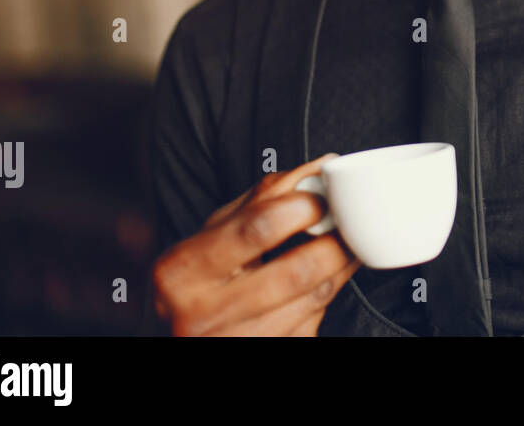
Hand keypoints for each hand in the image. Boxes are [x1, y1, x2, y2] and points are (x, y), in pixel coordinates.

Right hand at [151, 155, 360, 335]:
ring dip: (341, 266)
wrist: (173, 338)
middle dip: (335, 242)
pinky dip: (326, 295)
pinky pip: (313, 323)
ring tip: (346, 243)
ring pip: (314, 299)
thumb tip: (320, 168)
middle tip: (350, 222)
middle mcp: (202, 315)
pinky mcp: (267, 355)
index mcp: (182, 270)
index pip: (257, 229)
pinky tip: (323, 279)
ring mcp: (234, 343)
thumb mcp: (215, 232)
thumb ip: (264, 197)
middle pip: (296, 272)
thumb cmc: (198, 278)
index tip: (324, 196)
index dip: (303, 207)